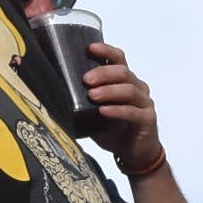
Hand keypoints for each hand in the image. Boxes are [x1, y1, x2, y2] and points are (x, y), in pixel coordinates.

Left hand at [80, 41, 158, 166]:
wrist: (135, 154)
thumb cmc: (114, 130)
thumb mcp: (95, 111)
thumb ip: (85, 99)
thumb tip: (55, 90)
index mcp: (125, 81)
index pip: (119, 58)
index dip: (106, 51)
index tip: (89, 48)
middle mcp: (137, 88)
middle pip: (123, 72)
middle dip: (103, 73)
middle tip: (86, 80)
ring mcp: (144, 103)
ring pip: (129, 90)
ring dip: (109, 91)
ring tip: (92, 96)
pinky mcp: (148, 119)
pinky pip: (133, 112)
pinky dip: (117, 110)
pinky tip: (104, 111)